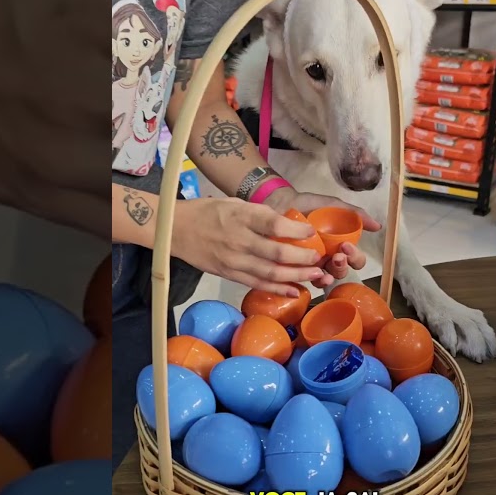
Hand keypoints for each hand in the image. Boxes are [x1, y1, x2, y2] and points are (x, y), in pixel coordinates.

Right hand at [171, 198, 329, 295]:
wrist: (176, 229)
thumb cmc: (208, 212)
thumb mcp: (234, 204)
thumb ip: (259, 214)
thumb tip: (288, 223)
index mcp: (241, 217)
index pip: (273, 225)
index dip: (296, 231)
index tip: (311, 232)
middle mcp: (238, 240)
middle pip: (277, 254)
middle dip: (303, 258)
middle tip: (319, 258)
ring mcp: (233, 261)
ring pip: (270, 273)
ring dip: (296, 276)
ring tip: (315, 275)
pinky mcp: (229, 274)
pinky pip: (257, 284)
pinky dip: (277, 288)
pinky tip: (294, 290)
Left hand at [261, 186, 377, 285]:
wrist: (282, 203)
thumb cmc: (309, 205)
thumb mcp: (334, 206)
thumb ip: (356, 215)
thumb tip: (378, 226)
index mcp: (339, 246)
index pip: (355, 259)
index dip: (355, 257)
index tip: (347, 246)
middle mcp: (328, 258)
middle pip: (343, 272)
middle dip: (343, 267)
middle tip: (337, 256)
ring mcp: (312, 265)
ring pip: (327, 279)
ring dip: (330, 276)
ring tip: (326, 270)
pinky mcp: (296, 269)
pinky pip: (307, 280)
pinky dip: (313, 280)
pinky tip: (314, 276)